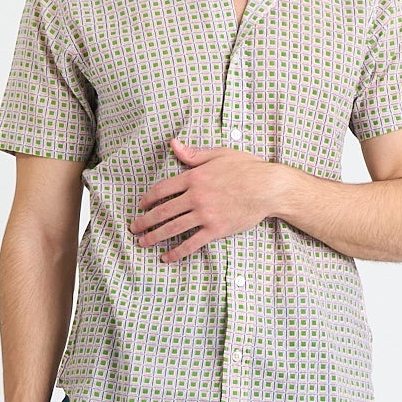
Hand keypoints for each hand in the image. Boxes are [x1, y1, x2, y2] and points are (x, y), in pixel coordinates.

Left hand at [129, 139, 284, 260]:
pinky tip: (166, 257)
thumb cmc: (247, 168)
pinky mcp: (215, 230)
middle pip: (162, 211)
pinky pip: (191, 243)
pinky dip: (177, 252)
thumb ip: (193, 154)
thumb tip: (174, 144)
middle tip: (133, 228)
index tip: (141, 205)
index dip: (148, 198)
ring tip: (142, 243)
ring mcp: (205, 215)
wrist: (268, 187)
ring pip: (172, 228)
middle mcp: (195, 197)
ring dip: (154, 237)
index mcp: (194, 177)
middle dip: (144, 221)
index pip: (162, 189)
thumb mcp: (219, 154)